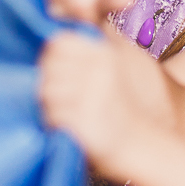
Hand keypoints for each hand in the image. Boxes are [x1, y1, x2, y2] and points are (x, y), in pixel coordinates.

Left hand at [39, 32, 151, 177]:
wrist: (138, 143)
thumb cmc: (121, 106)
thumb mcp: (115, 67)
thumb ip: (88, 51)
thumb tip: (53, 42)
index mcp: (104, 54)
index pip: (59, 42)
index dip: (53, 56)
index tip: (60, 71)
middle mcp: (97, 70)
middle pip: (49, 67)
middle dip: (49, 81)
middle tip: (62, 97)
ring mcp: (89, 94)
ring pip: (46, 91)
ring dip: (50, 103)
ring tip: (66, 112)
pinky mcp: (81, 119)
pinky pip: (51, 115)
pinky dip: (53, 122)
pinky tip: (68, 125)